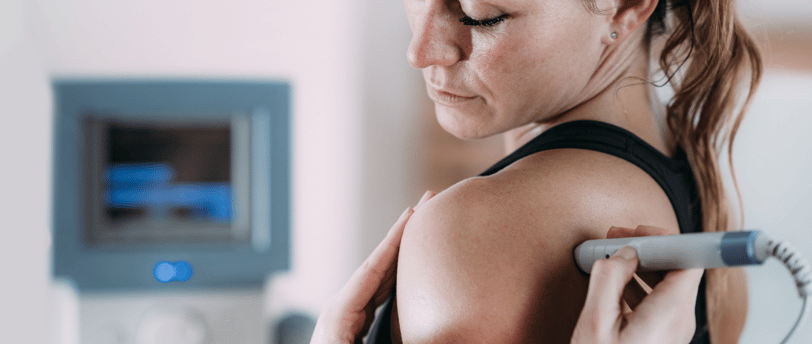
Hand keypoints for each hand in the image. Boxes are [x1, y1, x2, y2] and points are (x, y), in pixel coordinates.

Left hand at [311, 191, 435, 343]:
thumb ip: (386, 334)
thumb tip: (416, 324)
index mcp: (340, 313)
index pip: (373, 267)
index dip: (395, 239)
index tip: (414, 211)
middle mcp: (343, 310)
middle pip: (378, 265)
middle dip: (403, 238)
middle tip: (426, 206)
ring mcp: (348, 318)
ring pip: (380, 279)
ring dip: (402, 256)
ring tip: (423, 232)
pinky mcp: (354, 328)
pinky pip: (380, 295)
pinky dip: (396, 278)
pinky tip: (410, 272)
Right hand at [571, 225, 703, 343]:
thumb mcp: (596, 321)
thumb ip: (608, 279)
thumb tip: (621, 254)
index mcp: (670, 312)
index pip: (688, 258)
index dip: (665, 238)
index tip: (638, 233)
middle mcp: (679, 319)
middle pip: (676, 268)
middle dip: (646, 248)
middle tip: (618, 238)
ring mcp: (672, 329)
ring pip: (666, 283)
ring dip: (640, 266)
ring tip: (611, 257)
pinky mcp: (662, 335)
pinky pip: (658, 300)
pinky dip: (638, 284)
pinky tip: (615, 283)